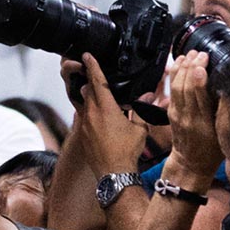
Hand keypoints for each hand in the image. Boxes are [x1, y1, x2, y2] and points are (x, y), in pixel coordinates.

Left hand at [65, 53, 143, 175]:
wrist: (114, 173)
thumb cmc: (127, 151)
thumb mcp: (139, 129)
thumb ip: (141, 109)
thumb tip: (148, 96)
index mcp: (105, 108)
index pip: (97, 81)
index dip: (92, 66)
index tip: (87, 55)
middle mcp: (91, 113)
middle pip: (87, 89)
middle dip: (90, 80)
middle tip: (94, 73)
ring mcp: (84, 124)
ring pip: (82, 102)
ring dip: (88, 96)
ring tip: (97, 94)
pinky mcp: (82, 134)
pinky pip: (82, 116)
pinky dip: (88, 111)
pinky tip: (97, 115)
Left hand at [159, 52, 220, 177]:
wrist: (190, 164)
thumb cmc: (212, 151)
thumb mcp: (224, 135)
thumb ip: (224, 114)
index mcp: (204, 124)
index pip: (199, 97)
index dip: (200, 78)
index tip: (204, 63)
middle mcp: (189, 117)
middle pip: (185, 88)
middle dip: (191, 67)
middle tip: (199, 53)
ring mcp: (177, 114)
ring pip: (176, 87)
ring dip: (182, 68)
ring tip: (190, 54)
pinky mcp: (171, 112)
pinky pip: (171, 90)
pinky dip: (175, 74)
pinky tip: (179, 63)